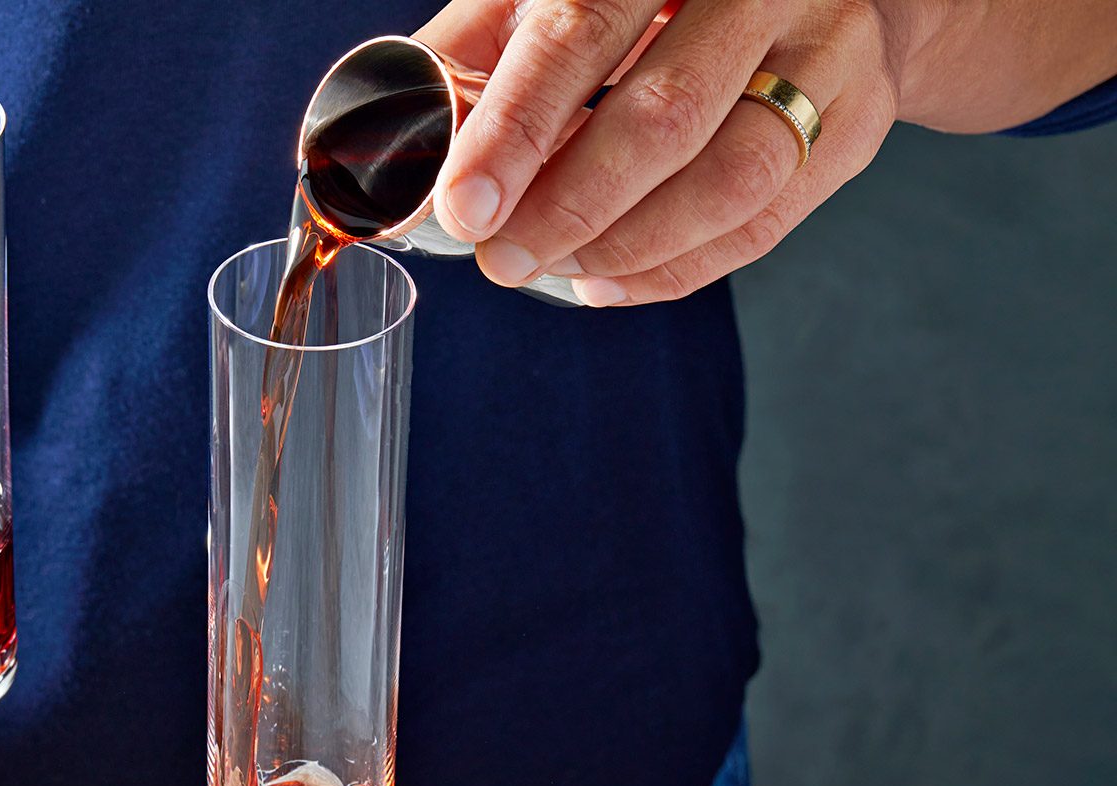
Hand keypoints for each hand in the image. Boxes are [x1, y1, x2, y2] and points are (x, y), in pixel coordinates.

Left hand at [416, 0, 932, 304]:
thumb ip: (479, 56)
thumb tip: (401, 157)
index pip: (578, 33)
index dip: (515, 131)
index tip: (464, 205)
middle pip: (664, 116)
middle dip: (568, 207)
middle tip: (500, 258)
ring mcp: (828, 46)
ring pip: (730, 179)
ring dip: (625, 246)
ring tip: (552, 268)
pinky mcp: (858, 117)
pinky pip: (765, 223)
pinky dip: (675, 268)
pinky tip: (606, 279)